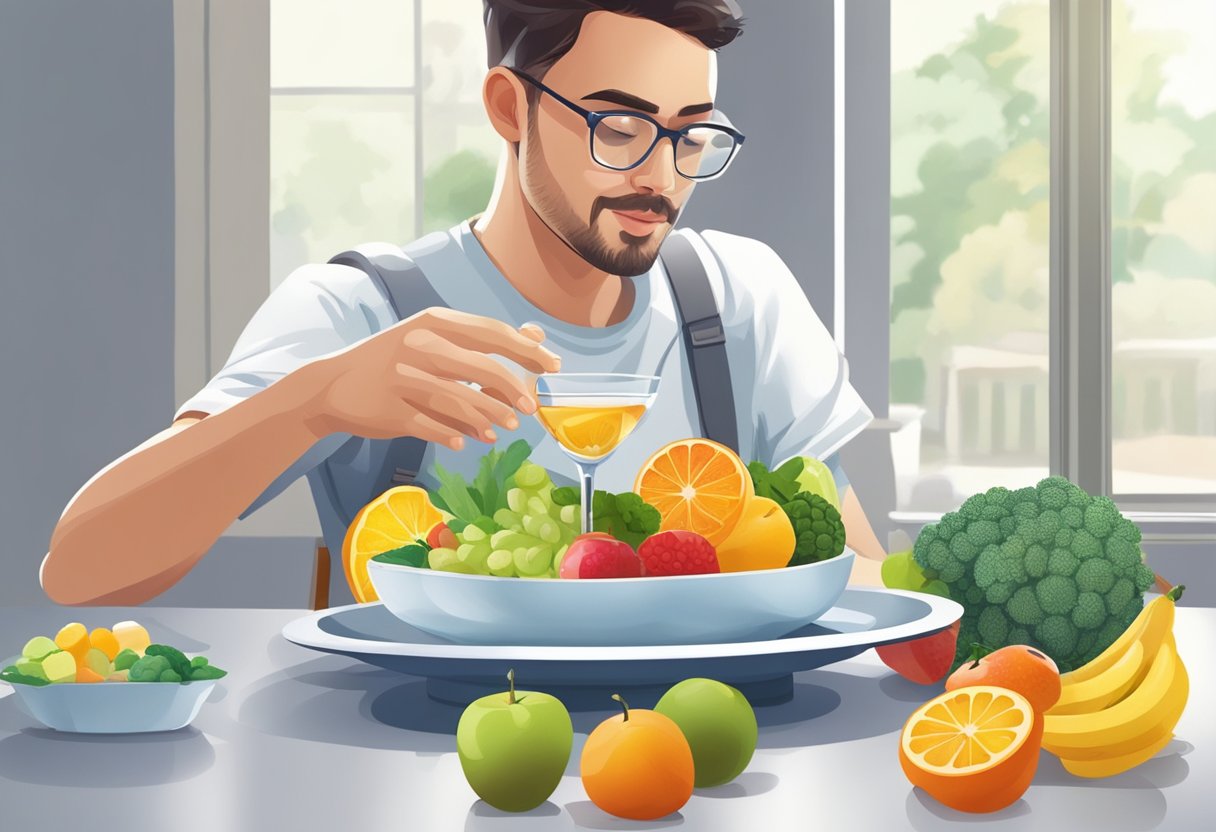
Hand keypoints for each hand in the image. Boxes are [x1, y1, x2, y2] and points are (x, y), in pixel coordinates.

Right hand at [295, 309, 560, 446]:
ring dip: (490, 418)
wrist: (333, 383)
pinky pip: (433, 427)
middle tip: (531, 408)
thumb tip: (536, 336)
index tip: (552, 366)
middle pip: (482, 369)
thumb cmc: (395, 359)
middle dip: (513, 390)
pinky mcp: (390, 411)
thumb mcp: (434, 337)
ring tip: (506, 427)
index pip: (491, 332)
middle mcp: (418, 346)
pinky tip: (467, 441)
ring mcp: (402, 379)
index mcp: (433, 322)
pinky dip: (455, 435)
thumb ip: (483, 338)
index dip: (526, 351)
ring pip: (461, 402)